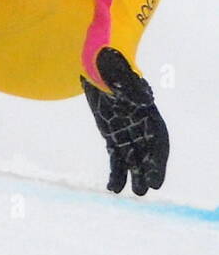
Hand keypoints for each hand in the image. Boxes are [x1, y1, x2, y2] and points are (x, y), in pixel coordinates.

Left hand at [80, 47, 168, 195]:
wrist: (97, 62)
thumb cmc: (108, 63)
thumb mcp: (115, 69)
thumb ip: (124, 81)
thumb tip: (136, 95)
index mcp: (147, 111)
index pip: (157, 140)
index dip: (157, 161)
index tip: (156, 180)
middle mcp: (141, 124)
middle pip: (147, 152)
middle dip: (147, 170)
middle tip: (143, 190)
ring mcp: (128, 130)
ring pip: (133, 157)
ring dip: (133, 175)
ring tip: (133, 192)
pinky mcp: (113, 135)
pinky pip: (116, 156)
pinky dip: (115, 172)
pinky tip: (113, 187)